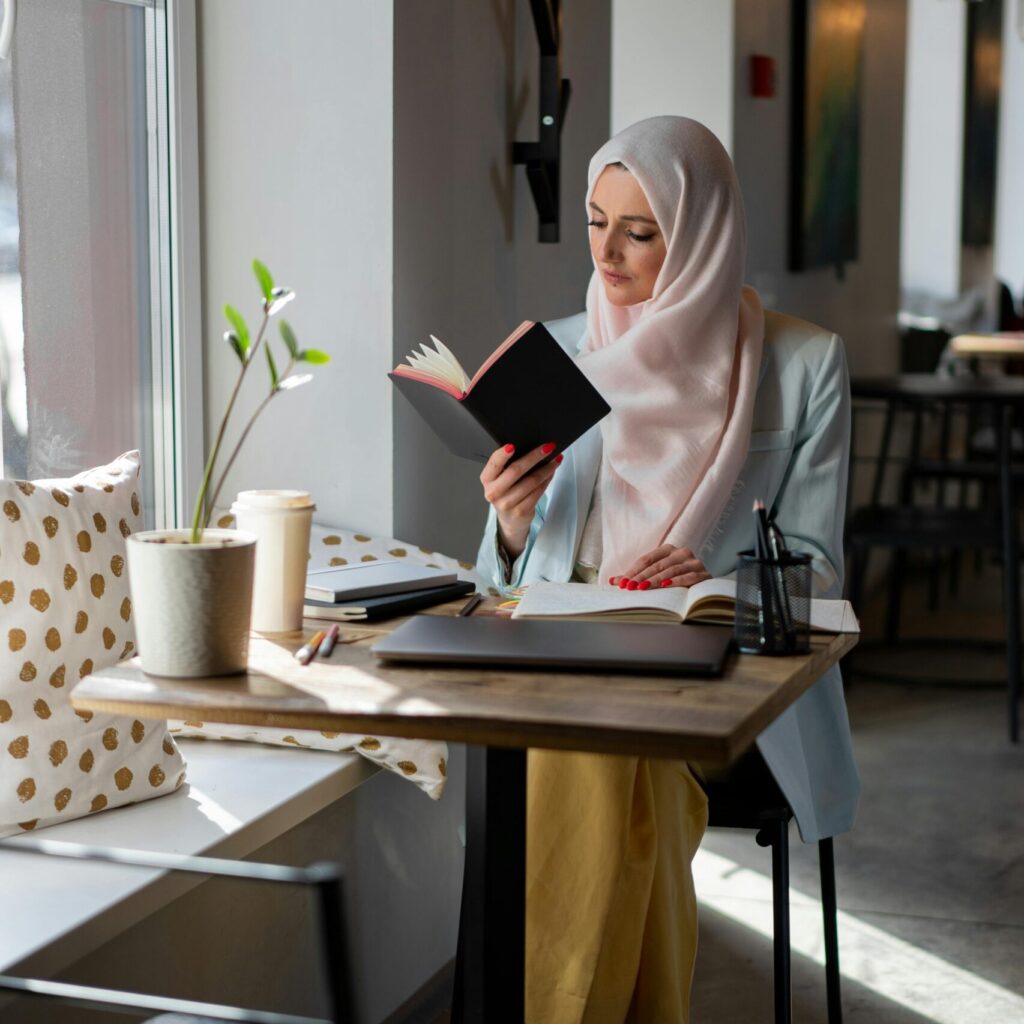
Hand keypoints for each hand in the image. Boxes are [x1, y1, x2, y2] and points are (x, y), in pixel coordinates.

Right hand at [480, 442, 561, 559]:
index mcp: (487, 479)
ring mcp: (507, 503)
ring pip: (531, 481)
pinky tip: (551, 473)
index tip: (513, 445)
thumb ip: (509, 465)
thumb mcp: (500, 480)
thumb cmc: (506, 493)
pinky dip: (547, 480)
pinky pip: (538, 492)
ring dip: (546, 469)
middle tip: (548, 447)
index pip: (494, 464)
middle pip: (516, 470)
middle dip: (534, 456)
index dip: (502, 454)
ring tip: (555, 460)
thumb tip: (533, 449)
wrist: (509, 519)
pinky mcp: (521, 511)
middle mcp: (494, 492)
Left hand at [609, 545, 710, 589]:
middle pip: (657, 565)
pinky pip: (689, 577)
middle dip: (641, 577)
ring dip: (656, 580)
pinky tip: (666, 586)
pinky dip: (677, 581)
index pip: (647, 559)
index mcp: (668, 550)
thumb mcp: (655, 576)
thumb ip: (636, 577)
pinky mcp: (704, 574)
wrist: (703, 587)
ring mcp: (694, 562)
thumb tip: (611, 581)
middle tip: (629, 587)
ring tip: (643, 588)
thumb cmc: (675, 580)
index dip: (633, 571)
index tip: (622, 583)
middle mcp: (681, 552)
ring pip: (671, 570)